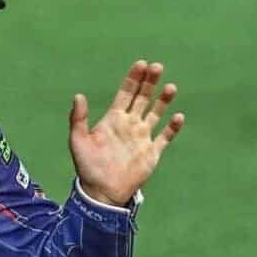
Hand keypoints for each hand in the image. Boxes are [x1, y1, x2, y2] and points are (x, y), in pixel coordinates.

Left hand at [69, 60, 184, 206]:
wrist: (102, 192)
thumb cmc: (88, 167)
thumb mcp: (78, 141)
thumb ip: (78, 118)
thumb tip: (78, 95)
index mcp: (113, 119)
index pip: (126, 93)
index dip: (133, 79)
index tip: (141, 64)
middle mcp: (130, 125)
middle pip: (143, 98)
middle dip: (149, 82)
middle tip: (157, 66)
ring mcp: (142, 138)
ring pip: (156, 114)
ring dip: (163, 100)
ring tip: (170, 87)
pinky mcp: (152, 152)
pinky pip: (165, 137)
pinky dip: (172, 127)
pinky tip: (178, 116)